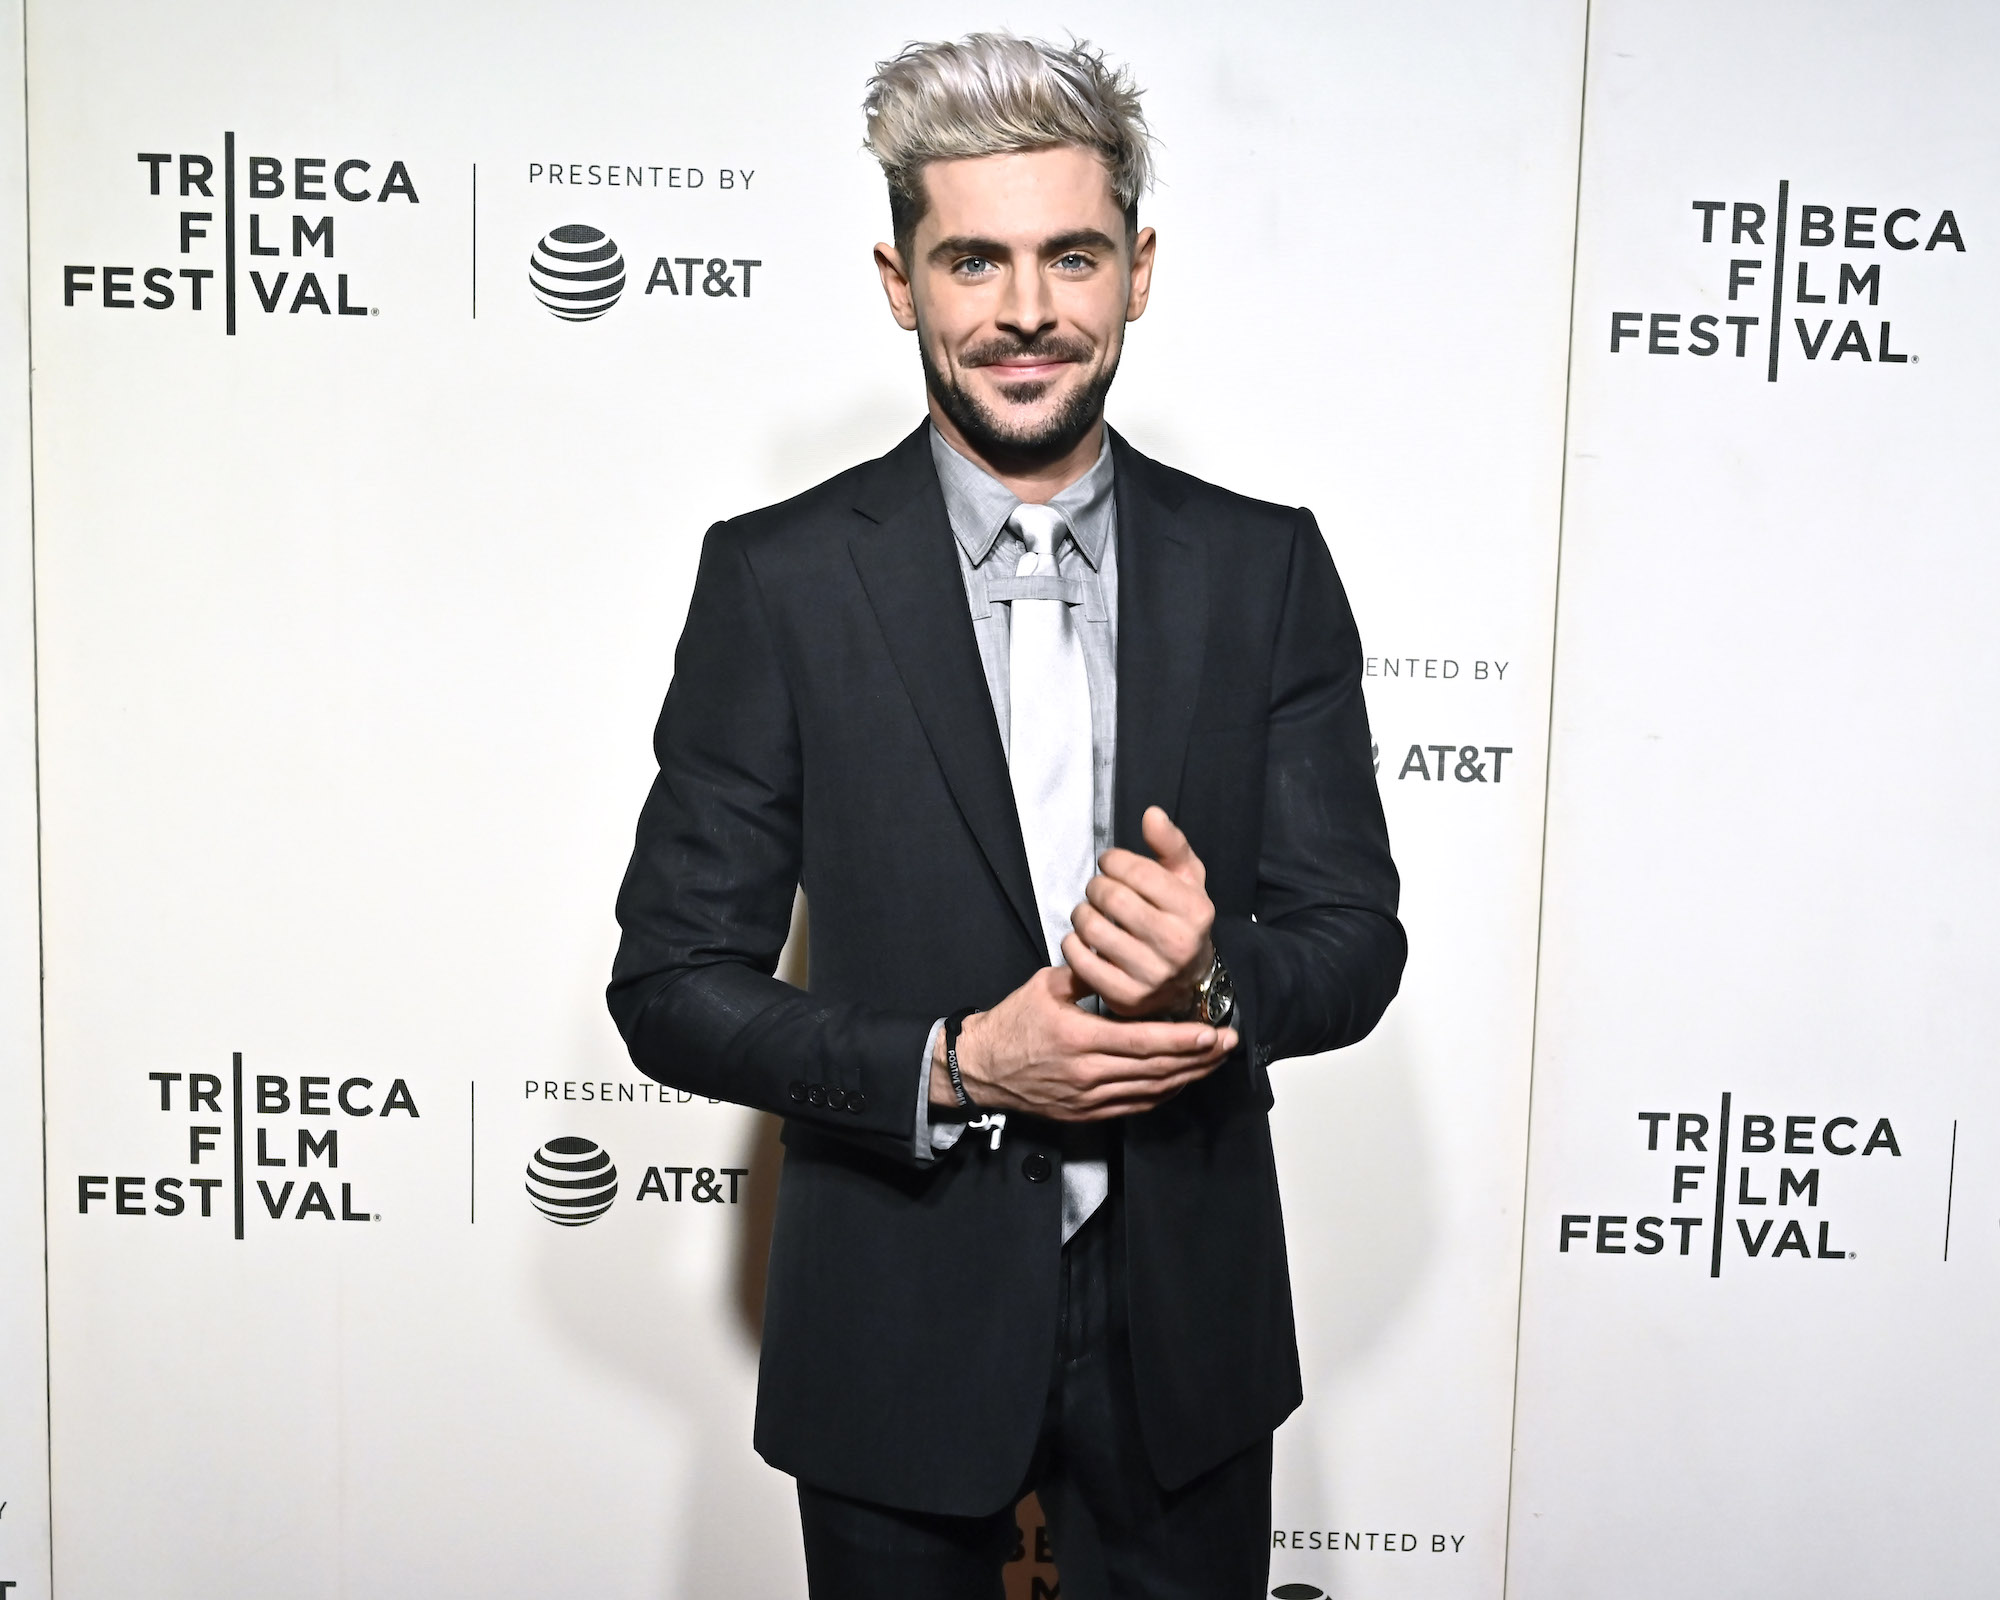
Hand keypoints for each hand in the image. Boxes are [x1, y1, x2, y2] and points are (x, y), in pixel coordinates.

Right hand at [933, 964, 1235, 1121]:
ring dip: (1187, 1076)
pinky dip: (1163, 1094)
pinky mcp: (1087, 1113)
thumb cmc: (1012, 1023)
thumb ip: (1085, 974)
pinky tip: (1183, 1080)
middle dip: (1198, 1058)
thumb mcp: (1045, 986)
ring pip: (1150, 1090)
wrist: (981, 1068)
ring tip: (1215, 1060)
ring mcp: (1088, 1098)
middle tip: (1228, 1044)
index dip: (1182, 1040)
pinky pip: (1135, 1106)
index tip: (1212, 1031)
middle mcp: (1087, 1072)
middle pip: (1155, 1069)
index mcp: (1078, 1038)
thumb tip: (1120, 957)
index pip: (1142, 1042)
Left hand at [1061, 806, 1215, 1018]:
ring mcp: (1151, 975)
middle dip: (1096, 886)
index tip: (1109, 863)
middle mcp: (1177, 945)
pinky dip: (1072, 943)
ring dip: (1081, 913)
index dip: (1114, 861)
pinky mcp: (1126, 997)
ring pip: (1092, 928)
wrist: (1188, 982)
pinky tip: (1081, 938)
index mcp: (1195, 911)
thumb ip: (1170, 844)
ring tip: (1088, 912)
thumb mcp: (1187, 879)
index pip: (1138, 872)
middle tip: (1097, 889)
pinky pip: (1081, 961)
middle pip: (1112, 898)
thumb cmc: (1181, 919)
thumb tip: (1151, 814)